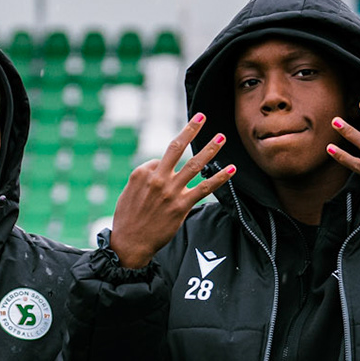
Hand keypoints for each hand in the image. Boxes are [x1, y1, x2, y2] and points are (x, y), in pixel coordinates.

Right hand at [106, 115, 237, 268]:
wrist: (130, 243)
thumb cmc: (128, 219)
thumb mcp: (129, 192)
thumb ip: (146, 176)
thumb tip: (160, 166)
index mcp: (142, 172)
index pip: (161, 159)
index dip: (166, 166)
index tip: (166, 176)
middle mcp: (157, 178)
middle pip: (177, 148)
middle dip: (191, 130)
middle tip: (202, 117)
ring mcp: (171, 191)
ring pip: (194, 165)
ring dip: (210, 149)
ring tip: (221, 137)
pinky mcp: (181, 206)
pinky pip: (205, 188)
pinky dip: (220, 177)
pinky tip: (231, 169)